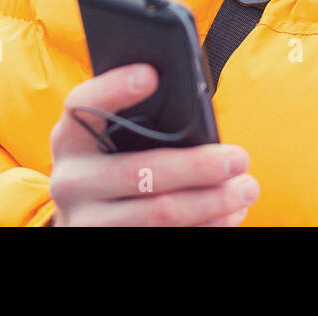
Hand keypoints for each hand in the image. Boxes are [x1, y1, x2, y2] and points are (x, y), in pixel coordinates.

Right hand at [47, 62, 258, 225]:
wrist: (87, 214)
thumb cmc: (114, 158)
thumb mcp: (111, 136)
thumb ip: (140, 118)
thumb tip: (195, 100)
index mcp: (71, 137)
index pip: (84, 104)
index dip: (114, 88)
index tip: (151, 74)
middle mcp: (72, 179)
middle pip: (139, 172)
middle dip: (198, 166)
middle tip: (239, 158)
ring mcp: (86, 219)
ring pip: (158, 213)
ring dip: (211, 202)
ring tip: (246, 188)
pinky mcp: (106, 243)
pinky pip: (163, 237)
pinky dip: (205, 226)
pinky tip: (229, 214)